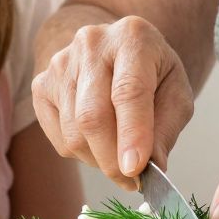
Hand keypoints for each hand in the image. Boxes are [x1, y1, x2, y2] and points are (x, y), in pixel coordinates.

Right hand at [32, 16, 195, 187]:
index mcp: (133, 37)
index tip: (136, 170)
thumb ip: (167, 128)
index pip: (128, 92)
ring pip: (74, 133)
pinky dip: (81, 154)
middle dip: (112, 160)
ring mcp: (61, 63)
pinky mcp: (42, 85)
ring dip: (99, 159)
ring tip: (119, 155)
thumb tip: (153, 167)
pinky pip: (58, 138)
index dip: (132, 134)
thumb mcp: (176, 93)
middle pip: (93, 116)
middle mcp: (91, 43)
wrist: (116, 50)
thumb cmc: (152, 74)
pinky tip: (98, 142)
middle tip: (131, 181)